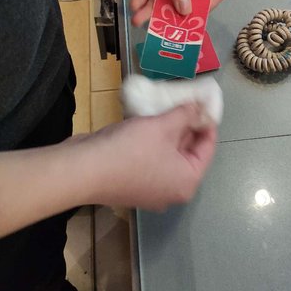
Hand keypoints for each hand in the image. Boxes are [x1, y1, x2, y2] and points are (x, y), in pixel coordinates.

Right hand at [80, 103, 216, 210]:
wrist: (82, 170)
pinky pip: (151, 159)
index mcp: (187, 182)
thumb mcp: (163, 126)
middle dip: (186, 125)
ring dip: (168, 131)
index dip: (207, 122)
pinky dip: (152, 141)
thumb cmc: (130, 149)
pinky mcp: (131, 184)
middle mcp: (172, 191)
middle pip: (188, 152)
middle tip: (185, 100)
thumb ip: (186, 114)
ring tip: (167, 106)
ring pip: (168, 154)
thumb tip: (199, 107)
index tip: (205, 102)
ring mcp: (151, 190)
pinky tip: (148, 120)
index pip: (208, 148)